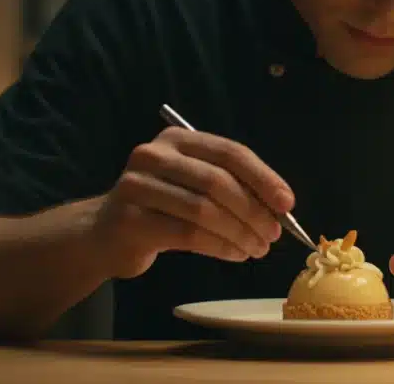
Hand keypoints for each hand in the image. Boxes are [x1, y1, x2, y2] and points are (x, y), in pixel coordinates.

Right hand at [91, 127, 292, 278]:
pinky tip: (235, 255)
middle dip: (253, 211)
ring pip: (204, 211)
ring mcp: (137, 185)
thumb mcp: (194, 186)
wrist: (106, 234)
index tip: (287, 204)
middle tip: (273, 235)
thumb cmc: (163, 208)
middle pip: (217, 181)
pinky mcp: (130, 219)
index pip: (230, 152)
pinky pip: (188, 235)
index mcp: (178, 139)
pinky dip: (220, 247)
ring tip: (257, 250)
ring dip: (239, 233)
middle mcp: (154, 155)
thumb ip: (232, 187)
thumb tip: (280, 208)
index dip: (263, 178)